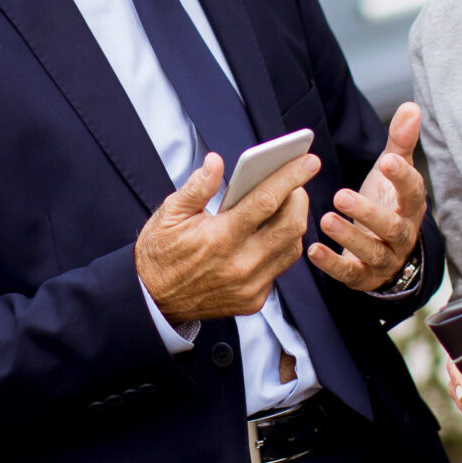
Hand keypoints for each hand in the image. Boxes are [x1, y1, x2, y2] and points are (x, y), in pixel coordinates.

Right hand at [137, 148, 320, 323]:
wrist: (153, 301)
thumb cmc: (160, 253)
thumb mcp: (169, 214)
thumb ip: (197, 187)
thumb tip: (216, 162)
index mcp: (219, 238)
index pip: (266, 201)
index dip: (291, 177)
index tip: (308, 161)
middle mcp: (240, 265)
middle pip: (291, 226)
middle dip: (300, 199)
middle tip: (294, 184)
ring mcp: (250, 286)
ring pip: (291, 249)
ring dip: (293, 224)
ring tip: (284, 206)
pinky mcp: (253, 300)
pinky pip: (278, 269)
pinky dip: (279, 247)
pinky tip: (268, 234)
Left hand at [308, 103, 428, 291]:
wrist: (387, 251)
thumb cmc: (387, 203)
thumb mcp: (392, 174)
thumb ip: (400, 143)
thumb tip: (411, 107)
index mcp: (410, 208)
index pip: (413, 193)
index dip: (402, 178)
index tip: (386, 161)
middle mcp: (402, 236)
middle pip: (392, 227)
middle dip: (368, 213)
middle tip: (341, 196)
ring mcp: (384, 258)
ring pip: (372, 251)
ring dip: (349, 236)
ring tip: (325, 218)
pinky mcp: (363, 276)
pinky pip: (350, 273)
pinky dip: (332, 264)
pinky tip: (313, 250)